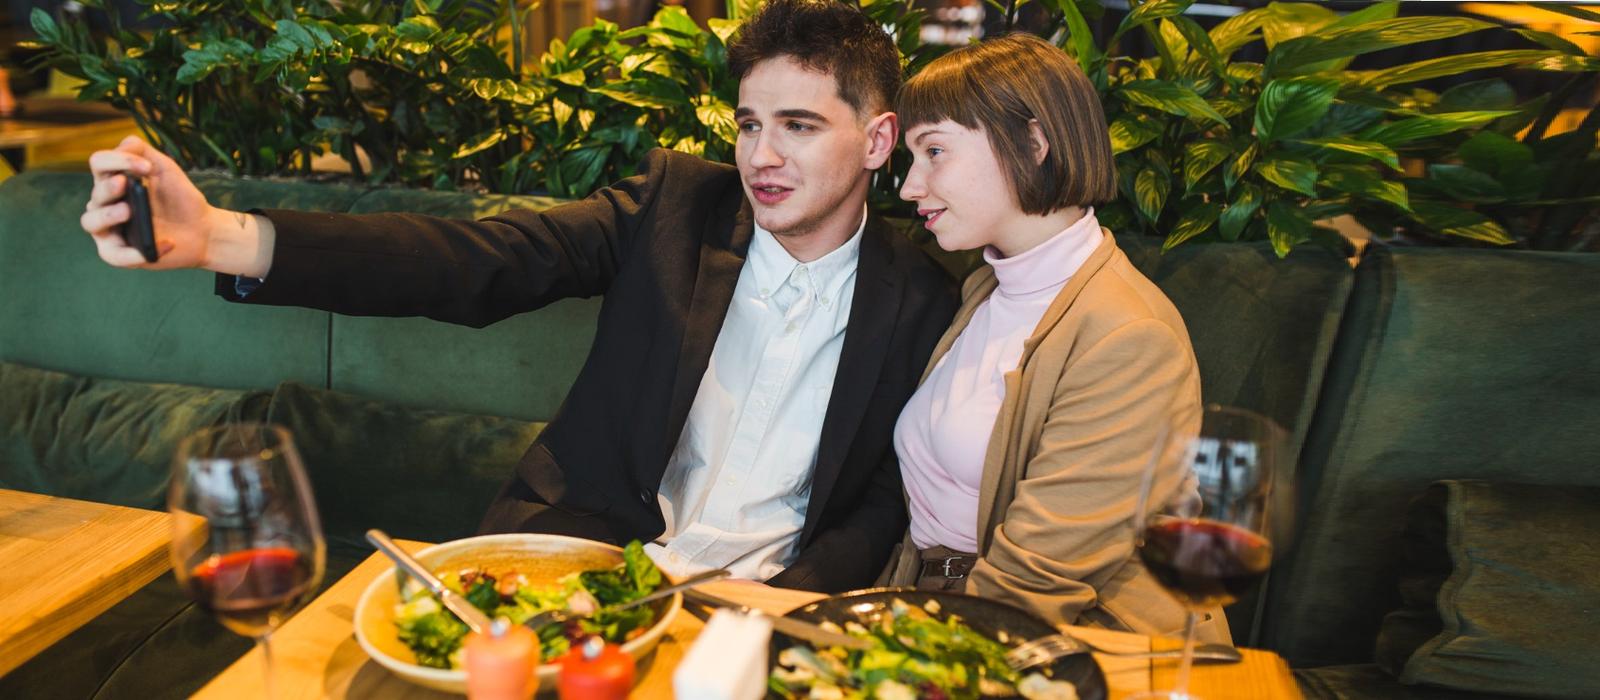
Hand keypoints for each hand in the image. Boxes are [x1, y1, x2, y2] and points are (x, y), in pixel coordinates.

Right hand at [83, 135, 213, 268]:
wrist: (202, 229)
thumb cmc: (179, 197)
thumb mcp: (164, 167)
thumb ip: (141, 150)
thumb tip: (120, 147)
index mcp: (112, 180)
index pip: (99, 163)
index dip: (117, 160)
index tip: (147, 168)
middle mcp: (105, 204)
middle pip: (95, 194)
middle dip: (108, 189)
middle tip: (125, 184)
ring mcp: (110, 230)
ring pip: (90, 222)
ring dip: (107, 215)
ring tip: (128, 211)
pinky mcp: (121, 253)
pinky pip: (114, 255)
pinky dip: (135, 253)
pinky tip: (164, 243)